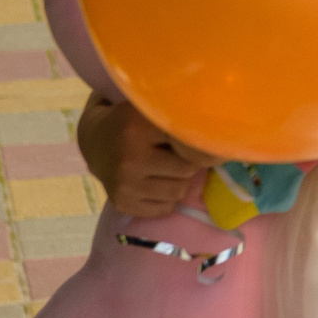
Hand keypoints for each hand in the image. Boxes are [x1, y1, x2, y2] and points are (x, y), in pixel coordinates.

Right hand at [78, 95, 219, 218]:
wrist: (95, 141)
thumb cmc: (134, 121)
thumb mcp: (152, 109)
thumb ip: (182, 117)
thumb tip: (223, 139)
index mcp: (138, 128)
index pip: (190, 144)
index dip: (195, 141)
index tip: (192, 136)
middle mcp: (130, 158)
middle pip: (188, 170)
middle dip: (188, 163)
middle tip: (175, 153)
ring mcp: (124, 184)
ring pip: (179, 191)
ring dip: (179, 181)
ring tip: (165, 168)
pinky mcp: (122, 204)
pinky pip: (165, 208)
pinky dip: (166, 198)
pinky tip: (154, 182)